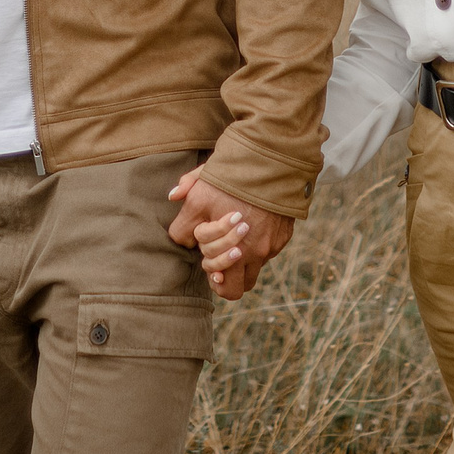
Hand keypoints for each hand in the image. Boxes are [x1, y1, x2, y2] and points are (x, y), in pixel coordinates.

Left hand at [168, 167, 293, 299]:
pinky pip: (266, 257)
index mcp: (219, 240)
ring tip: (236, 249)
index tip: (203, 242)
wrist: (274, 163)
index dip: (201, 254)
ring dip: (241, 269)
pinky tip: (255, 228)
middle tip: (217, 260)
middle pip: (230, 290)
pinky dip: (258, 250)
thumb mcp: (202, 179)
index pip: (206, 266)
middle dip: (222, 280)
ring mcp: (264, 248)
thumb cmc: (233, 173)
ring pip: (250, 278)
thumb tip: (173, 196)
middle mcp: (243, 251)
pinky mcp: (280, 241)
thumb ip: (185, 190)